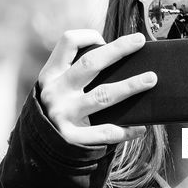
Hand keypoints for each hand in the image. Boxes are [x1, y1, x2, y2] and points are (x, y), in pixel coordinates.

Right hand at [37, 30, 157, 146]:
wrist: (36, 151)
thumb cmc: (57, 111)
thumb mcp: (56, 89)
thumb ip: (74, 74)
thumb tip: (117, 60)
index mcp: (51, 75)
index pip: (68, 42)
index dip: (89, 36)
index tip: (105, 40)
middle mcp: (55, 92)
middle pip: (90, 64)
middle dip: (118, 50)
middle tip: (140, 40)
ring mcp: (62, 115)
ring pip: (103, 96)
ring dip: (129, 86)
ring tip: (151, 79)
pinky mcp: (71, 138)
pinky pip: (104, 132)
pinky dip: (125, 130)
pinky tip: (141, 127)